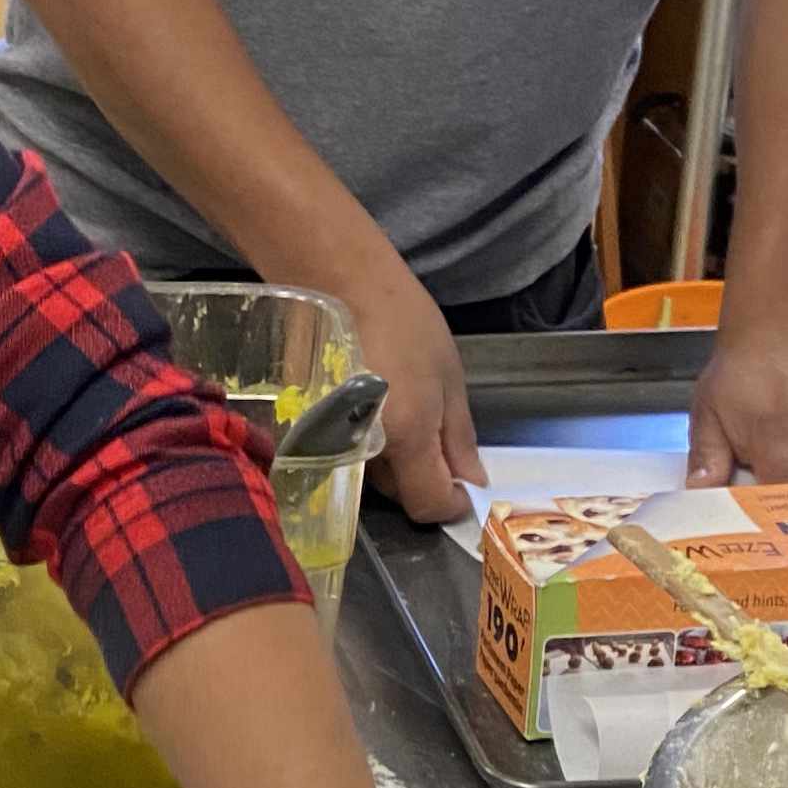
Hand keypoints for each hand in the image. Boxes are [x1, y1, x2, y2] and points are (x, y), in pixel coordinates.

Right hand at [351, 274, 488, 524]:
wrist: (339, 284)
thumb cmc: (403, 321)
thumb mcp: (449, 376)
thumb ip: (459, 436)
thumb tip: (471, 483)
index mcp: (406, 437)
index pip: (428, 504)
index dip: (451, 503)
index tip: (464, 485)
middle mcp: (365, 452)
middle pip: (401, 495)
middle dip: (426, 478)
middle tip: (438, 433)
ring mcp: (334, 444)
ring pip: (376, 477)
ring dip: (399, 463)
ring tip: (407, 413)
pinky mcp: (316, 432)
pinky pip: (352, 457)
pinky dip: (373, 446)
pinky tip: (381, 409)